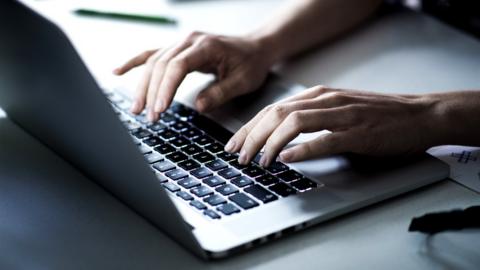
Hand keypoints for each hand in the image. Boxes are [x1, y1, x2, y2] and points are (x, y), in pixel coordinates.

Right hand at [114, 32, 273, 121]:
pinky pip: (152, 54)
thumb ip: (220, 92)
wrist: (256, 48)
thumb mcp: (243, 81)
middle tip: (149, 116)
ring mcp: (182, 43)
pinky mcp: (179, 49)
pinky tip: (119, 71)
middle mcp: (190, 40)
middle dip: (152, 92)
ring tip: (137, 108)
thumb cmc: (251, 63)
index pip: (178, 66)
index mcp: (206, 46)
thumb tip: (197, 106)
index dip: (166, 88)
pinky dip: (135, 63)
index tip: (160, 108)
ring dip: (143, 85)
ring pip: (154, 61)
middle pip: (161, 64)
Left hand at [224, 86, 440, 166]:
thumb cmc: (377, 116)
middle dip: (252, 136)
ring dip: (271, 142)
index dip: (249, 127)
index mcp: (318, 96)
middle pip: (277, 114)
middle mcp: (326, 100)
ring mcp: (342, 114)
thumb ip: (311, 119)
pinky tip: (287, 158)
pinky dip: (303, 148)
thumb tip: (279, 138)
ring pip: (295, 122)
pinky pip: (325, 139)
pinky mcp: (359, 132)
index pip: (273, 109)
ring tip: (258, 161)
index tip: (234, 143)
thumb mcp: (337, 110)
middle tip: (239, 156)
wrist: (419, 115)